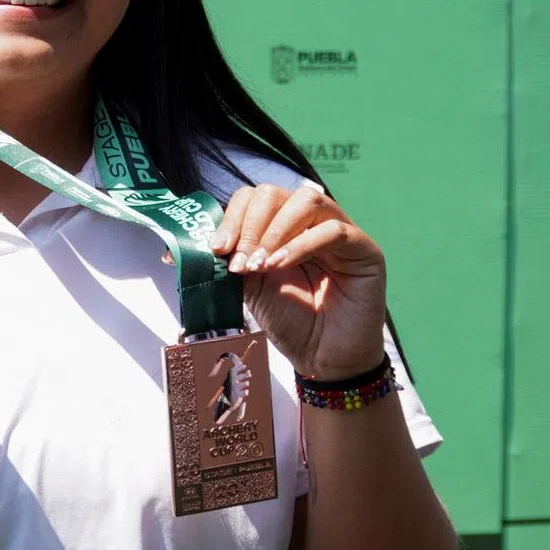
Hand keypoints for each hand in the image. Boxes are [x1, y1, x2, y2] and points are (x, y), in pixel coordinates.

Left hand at [210, 184, 386, 380]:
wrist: (321, 357)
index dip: (232, 218)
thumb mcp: (249, 286)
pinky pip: (333, 230)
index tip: (216, 249)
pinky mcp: (365, 249)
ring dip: (274, 230)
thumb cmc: (289, 320)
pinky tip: (280, 265)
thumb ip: (230, 260)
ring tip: (259, 264)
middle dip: (250, 224)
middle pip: (274, 193)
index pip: (252, 199)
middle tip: (239, 260)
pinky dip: (300, 245)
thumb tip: (184, 248)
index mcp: (280, 226)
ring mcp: (339, 231)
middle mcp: (309, 222)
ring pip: (306, 200)